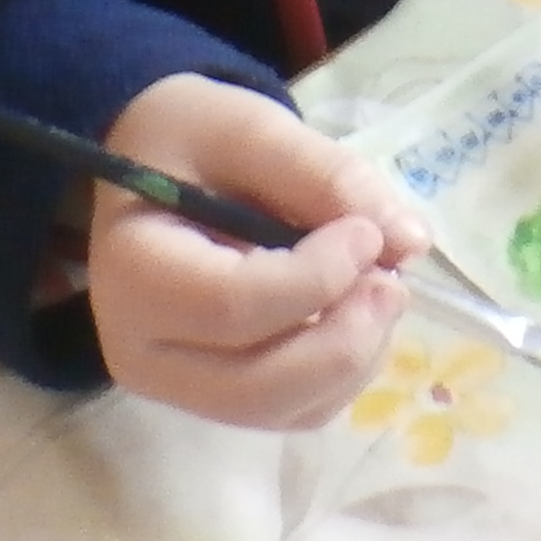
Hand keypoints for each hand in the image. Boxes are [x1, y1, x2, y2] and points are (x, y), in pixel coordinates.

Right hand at [87, 72, 426, 426]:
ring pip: (281, 409)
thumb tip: (408, 240)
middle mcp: (140, 350)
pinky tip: (354, 315)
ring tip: (380, 289)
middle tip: (393, 281)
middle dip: (346, 339)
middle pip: (258, 385)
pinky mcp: (211, 399)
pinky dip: (341, 374)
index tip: (368, 233)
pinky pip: (290, 412)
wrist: (150, 170)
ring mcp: (174, 387)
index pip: (232, 305)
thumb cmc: (188, 141)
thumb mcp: (249, 128)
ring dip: (352, 358)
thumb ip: (324, 175)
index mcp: (132, 273)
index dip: (319, 278)